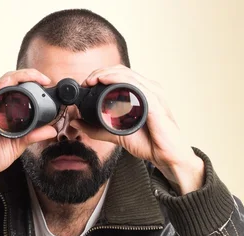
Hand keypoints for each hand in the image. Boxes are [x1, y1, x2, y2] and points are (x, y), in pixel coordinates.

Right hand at [0, 69, 57, 186]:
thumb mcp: (16, 145)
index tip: (46, 81)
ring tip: (29, 79)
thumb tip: (51, 130)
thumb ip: (32, 136)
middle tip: (43, 79)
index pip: (12, 84)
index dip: (30, 78)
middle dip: (25, 75)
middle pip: (5, 80)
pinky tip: (6, 93)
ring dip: (14, 81)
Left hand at [71, 65, 204, 194]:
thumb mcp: (116, 134)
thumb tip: (76, 122)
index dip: (101, 75)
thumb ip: (96, 128)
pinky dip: (117, 80)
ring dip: (106, 73)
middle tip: (86, 82)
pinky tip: (105, 81)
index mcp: (143, 93)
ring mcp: (154, 94)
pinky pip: (135, 85)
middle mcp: (150, 89)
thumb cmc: (149, 143)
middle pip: (122, 71)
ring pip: (127, 74)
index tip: (86, 84)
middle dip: (100, 72)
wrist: (167, 157)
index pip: (121, 75)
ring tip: (92, 80)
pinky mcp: (155, 103)